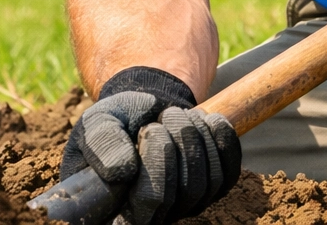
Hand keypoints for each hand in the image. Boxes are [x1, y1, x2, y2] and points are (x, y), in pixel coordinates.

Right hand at [60, 66, 239, 224]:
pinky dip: (224, 141)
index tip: (151, 129)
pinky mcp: (210, 192)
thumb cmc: (116, 123)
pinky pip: (228, 174)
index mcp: (120, 207)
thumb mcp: (97, 122)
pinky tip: (210, 119)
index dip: (158, 165)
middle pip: (186, 191)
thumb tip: (123, 169)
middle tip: (168, 114)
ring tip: (180, 114)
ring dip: (199, 136)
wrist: (141, 112)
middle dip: (183, 141)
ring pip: (210, 182)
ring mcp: (185, 206)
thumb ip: (102, 143)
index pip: (150, 202)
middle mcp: (156, 215)